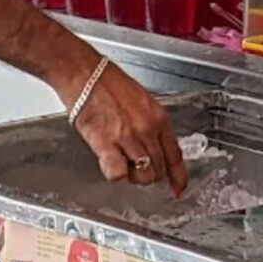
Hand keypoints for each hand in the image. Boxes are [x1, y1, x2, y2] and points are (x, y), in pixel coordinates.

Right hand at [67, 57, 189, 195]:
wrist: (84, 72)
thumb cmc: (107, 83)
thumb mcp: (142, 102)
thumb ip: (151, 125)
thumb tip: (154, 146)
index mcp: (158, 119)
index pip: (175, 155)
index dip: (178, 177)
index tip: (178, 189)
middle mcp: (147, 129)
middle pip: (159, 168)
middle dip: (151, 176)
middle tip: (138, 170)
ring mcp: (127, 136)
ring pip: (143, 174)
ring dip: (133, 177)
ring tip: (123, 165)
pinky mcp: (106, 142)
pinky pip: (118, 172)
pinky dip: (115, 174)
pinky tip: (109, 162)